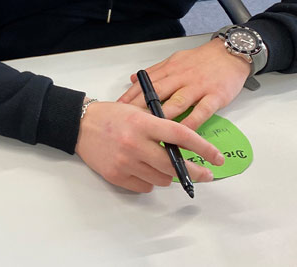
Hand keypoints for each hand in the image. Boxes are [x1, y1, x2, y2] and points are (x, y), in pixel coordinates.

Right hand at [75, 100, 223, 192]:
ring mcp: (125, 162)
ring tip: (162, 164)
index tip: (217, 157)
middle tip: (206, 174)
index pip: (181, 136)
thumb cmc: (110, 115)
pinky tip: (144, 169)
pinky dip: (149, 180)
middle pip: (174, 164)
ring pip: (161, 178)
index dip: (203, 148)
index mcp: (142, 123)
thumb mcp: (137, 110)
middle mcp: (135, 143)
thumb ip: (160, 124)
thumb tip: (187, 143)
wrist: (79, 125)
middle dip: (195, 171)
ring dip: (168, 174)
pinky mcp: (116, 176)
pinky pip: (145, 186)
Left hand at [117, 37, 250, 130]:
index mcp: (170, 69)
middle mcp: (181, 77)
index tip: (118, 107)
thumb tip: (133, 79)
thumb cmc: (202, 60)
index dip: (131, 95)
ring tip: (151, 130)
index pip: (146, 82)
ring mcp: (198, 86)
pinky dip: (192, 122)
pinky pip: (202, 111)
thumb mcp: (175, 60)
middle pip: (157, 92)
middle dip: (141, 107)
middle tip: (128, 121)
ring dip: (163, 115)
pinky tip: (183, 133)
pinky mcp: (215, 95)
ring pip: (177, 101)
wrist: (231, 53)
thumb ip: (154, 72)